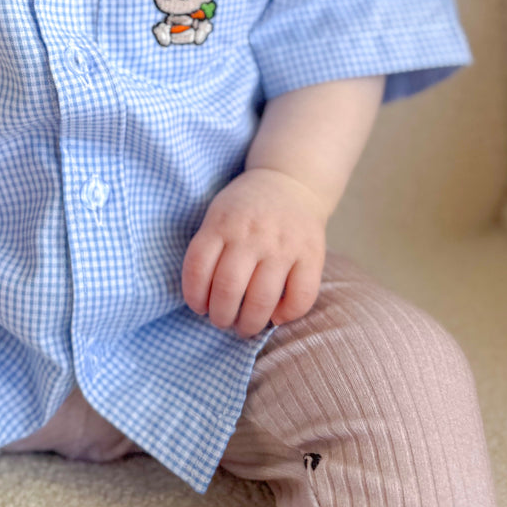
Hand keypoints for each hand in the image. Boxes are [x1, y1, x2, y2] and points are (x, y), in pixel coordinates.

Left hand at [181, 168, 326, 337]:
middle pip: (228, 289)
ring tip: (246, 326)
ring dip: (249, 324)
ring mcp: (283, 244)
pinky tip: (276, 315)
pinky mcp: (312, 254)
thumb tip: (204, 301)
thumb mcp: (219, 215)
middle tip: (223, 321)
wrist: (291, 181)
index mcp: (222, 223)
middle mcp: (252, 233)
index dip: (194, 297)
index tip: (199, 308)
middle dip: (221, 317)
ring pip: (262, 299)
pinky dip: (286, 315)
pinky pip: (300, 298)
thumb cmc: (247, 208)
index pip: (198, 267)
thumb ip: (209, 249)